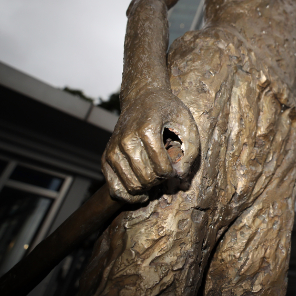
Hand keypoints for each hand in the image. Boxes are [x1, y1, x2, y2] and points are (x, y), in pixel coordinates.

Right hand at [102, 88, 199, 202]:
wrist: (142, 98)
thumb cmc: (168, 111)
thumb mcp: (187, 124)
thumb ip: (189, 151)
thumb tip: (180, 177)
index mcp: (146, 130)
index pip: (162, 167)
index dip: (173, 172)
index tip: (177, 165)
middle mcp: (126, 140)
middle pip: (146, 179)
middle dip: (161, 180)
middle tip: (166, 171)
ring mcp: (113, 150)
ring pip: (131, 186)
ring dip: (148, 188)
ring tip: (156, 177)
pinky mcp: (105, 158)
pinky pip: (114, 189)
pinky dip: (129, 196)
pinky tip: (143, 194)